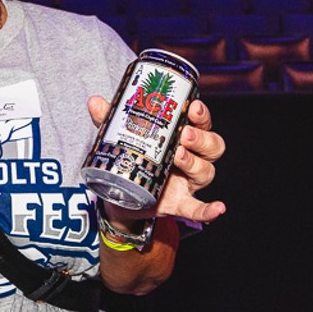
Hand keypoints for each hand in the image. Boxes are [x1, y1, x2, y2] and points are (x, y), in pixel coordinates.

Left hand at [86, 96, 225, 226]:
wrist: (122, 194)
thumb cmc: (133, 157)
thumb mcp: (122, 136)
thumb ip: (112, 120)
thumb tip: (94, 102)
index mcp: (183, 136)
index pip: (201, 122)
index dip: (201, 115)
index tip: (192, 107)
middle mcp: (192, 156)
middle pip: (212, 145)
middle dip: (201, 138)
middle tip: (184, 134)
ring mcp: (188, 181)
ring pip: (206, 171)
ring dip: (195, 163)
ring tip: (179, 156)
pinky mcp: (180, 203)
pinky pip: (199, 208)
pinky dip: (209, 210)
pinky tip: (218, 208)